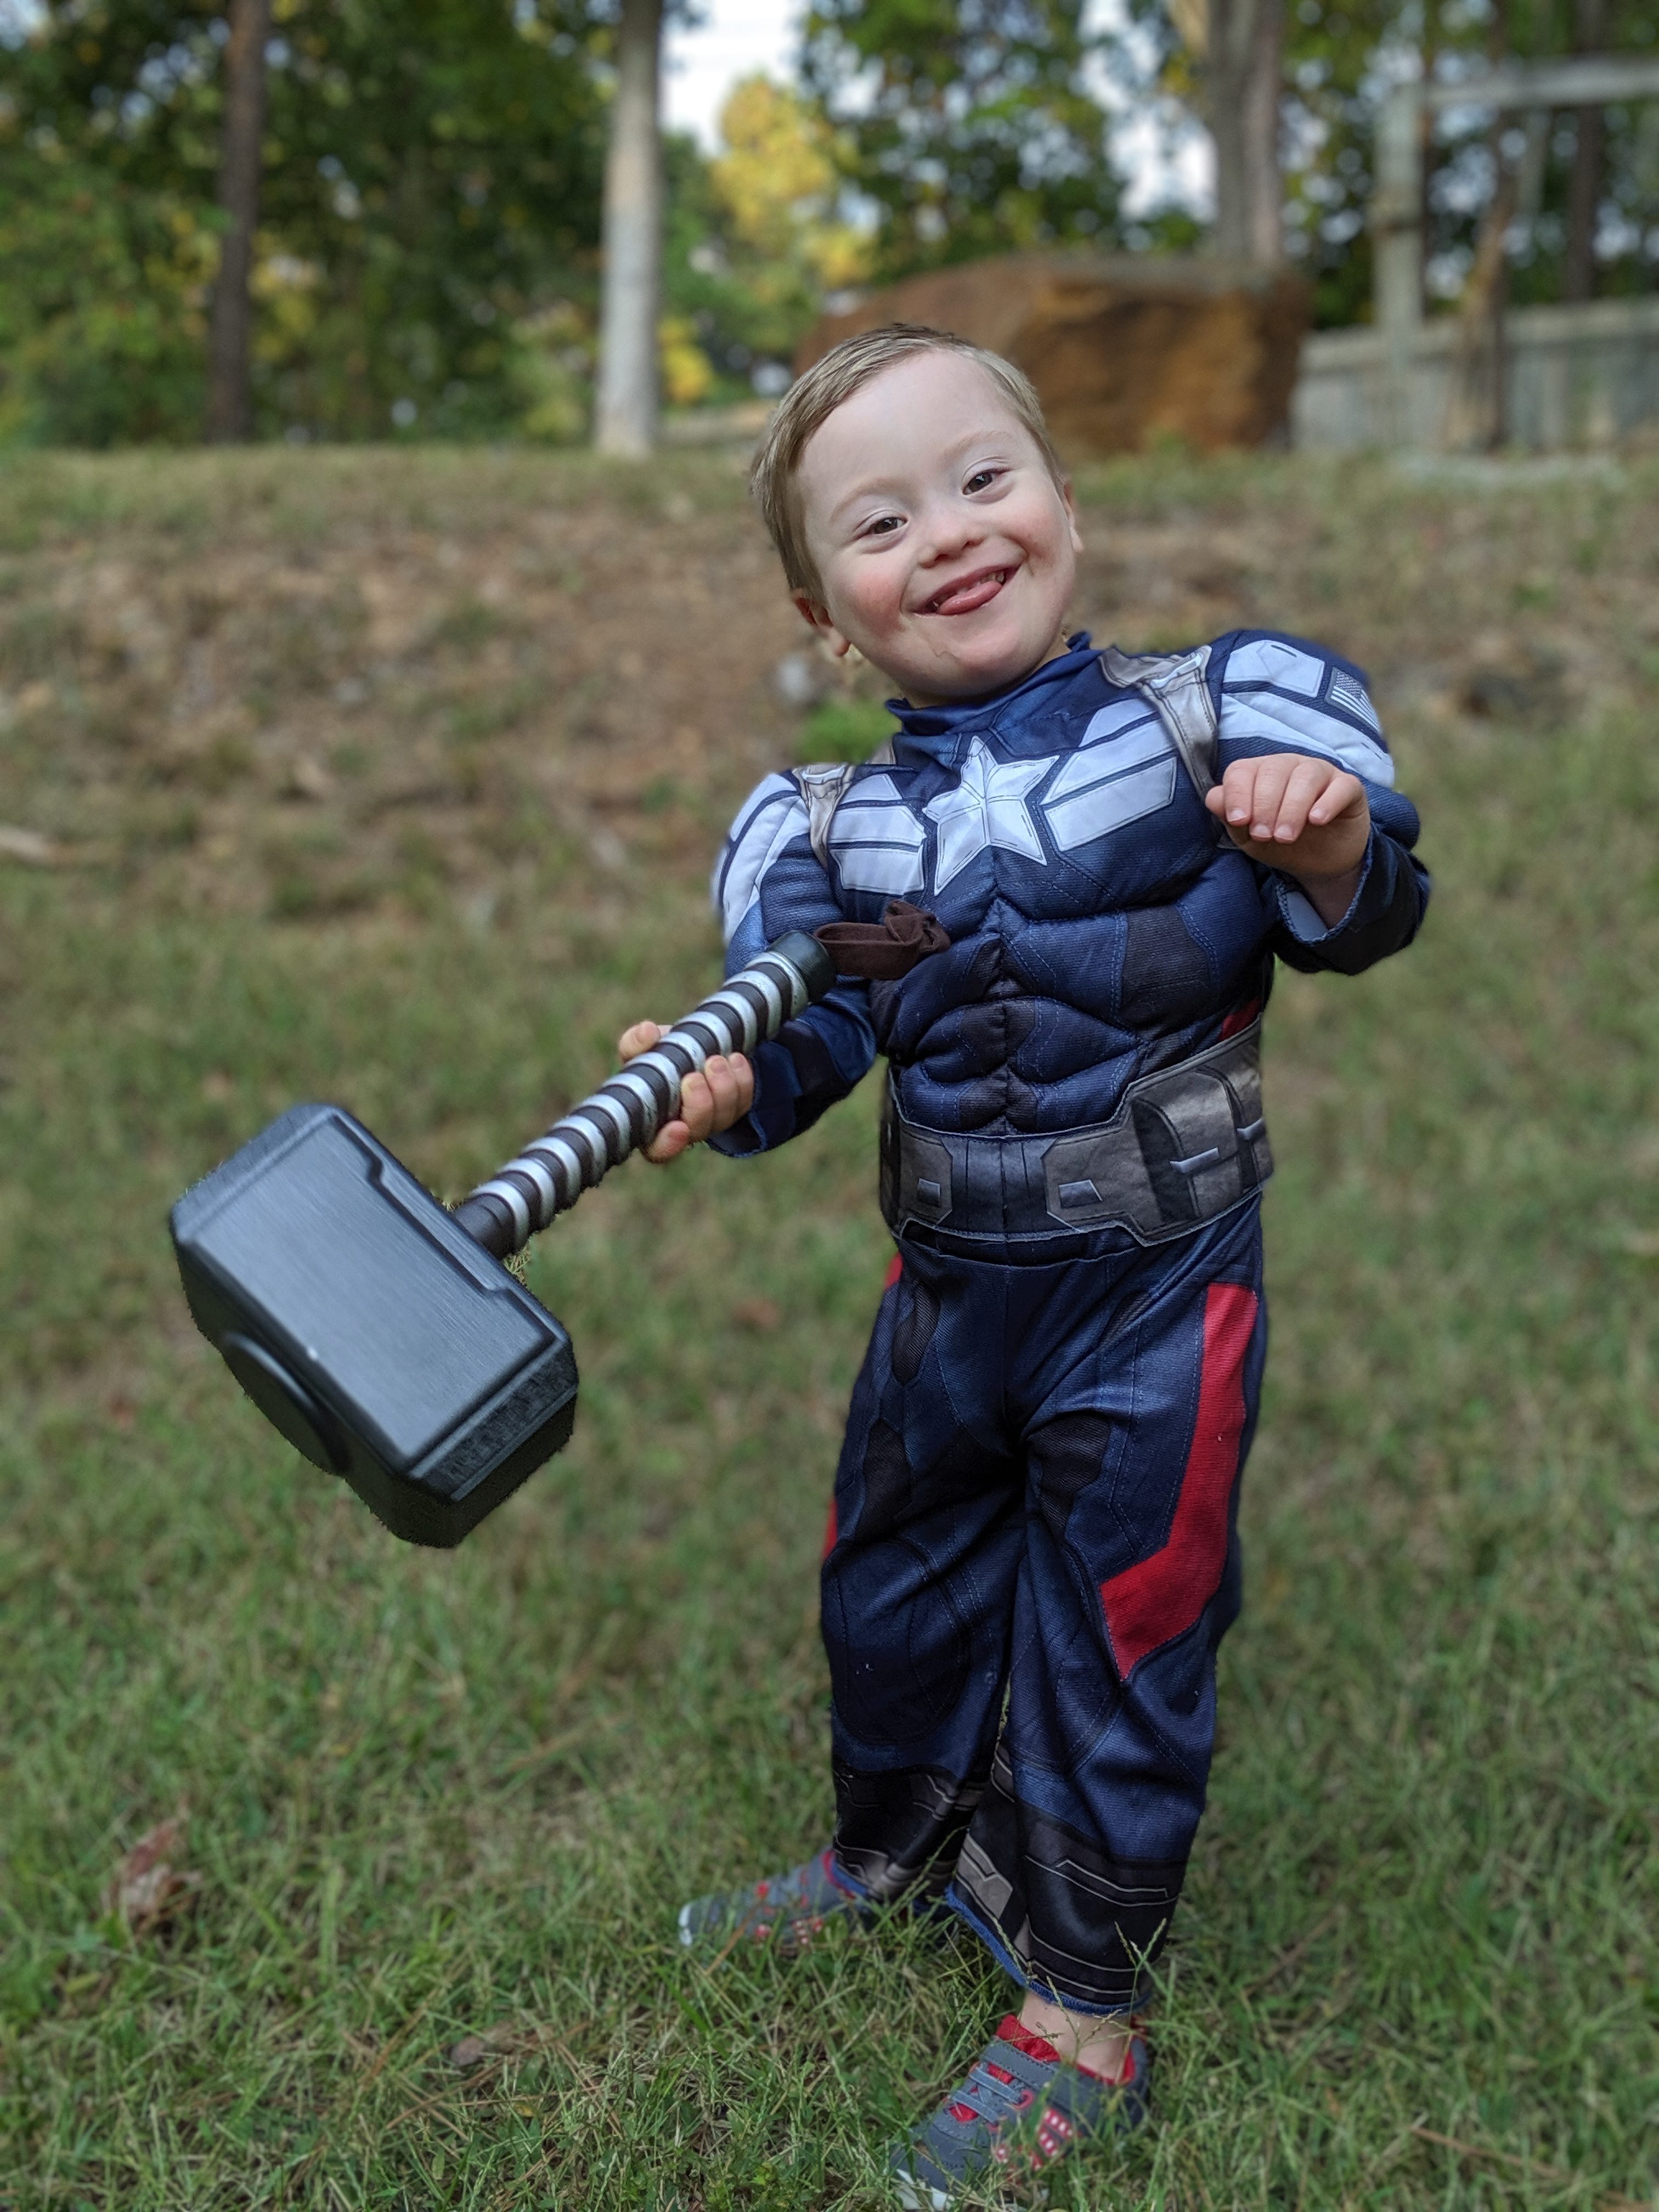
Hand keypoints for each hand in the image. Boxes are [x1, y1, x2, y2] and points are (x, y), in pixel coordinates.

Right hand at [617, 1021, 754, 1162]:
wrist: (689, 1050)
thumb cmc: (655, 1057)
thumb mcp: (640, 1049)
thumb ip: (635, 1044)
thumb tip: (647, 1032)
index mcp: (651, 1124)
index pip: (658, 1150)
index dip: (668, 1144)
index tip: (678, 1127)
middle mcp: (683, 1129)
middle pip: (696, 1131)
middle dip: (700, 1106)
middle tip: (694, 1077)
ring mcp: (711, 1120)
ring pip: (723, 1117)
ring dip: (722, 1089)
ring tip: (715, 1061)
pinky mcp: (734, 1107)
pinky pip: (744, 1101)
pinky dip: (742, 1080)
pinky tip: (735, 1059)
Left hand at [1205, 754, 1369, 925]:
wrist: (1320, 863)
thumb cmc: (1279, 842)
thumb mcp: (1248, 836)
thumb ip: (1230, 816)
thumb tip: (1214, 798)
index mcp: (1260, 773)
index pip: (1242, 770)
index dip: (1238, 794)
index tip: (1240, 822)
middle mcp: (1289, 766)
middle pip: (1273, 772)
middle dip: (1265, 806)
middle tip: (1265, 836)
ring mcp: (1321, 773)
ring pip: (1305, 776)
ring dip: (1292, 807)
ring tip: (1286, 836)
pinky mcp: (1348, 787)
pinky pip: (1340, 786)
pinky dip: (1327, 802)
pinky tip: (1317, 820)